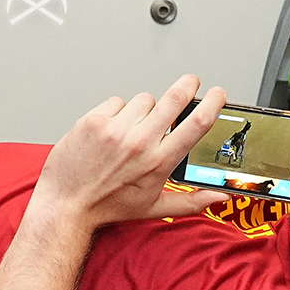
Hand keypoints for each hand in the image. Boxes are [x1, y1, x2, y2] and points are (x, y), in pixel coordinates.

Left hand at [27, 74, 228, 231]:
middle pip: (174, 99)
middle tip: (191, 81)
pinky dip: (118, 112)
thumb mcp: (155, 207)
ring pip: (144, 100)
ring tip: (135, 130)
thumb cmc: (109, 205)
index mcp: (159, 163)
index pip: (195, 126)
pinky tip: (113, 131)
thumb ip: (192, 202)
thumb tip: (221, 198)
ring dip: (145, 110)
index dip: (211, 104)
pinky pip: (117, 102)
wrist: (68, 201)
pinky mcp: (95, 120)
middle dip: (187, 85)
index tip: (218, 94)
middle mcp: (140, 143)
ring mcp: (116, 130)